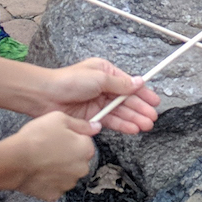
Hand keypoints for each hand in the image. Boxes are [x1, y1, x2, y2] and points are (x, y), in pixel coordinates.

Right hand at [4, 112, 99, 201]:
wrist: (15, 160)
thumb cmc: (36, 139)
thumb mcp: (59, 118)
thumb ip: (81, 124)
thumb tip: (95, 126)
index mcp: (86, 149)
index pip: (86, 142)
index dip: (72, 137)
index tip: (61, 137)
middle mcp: (81, 168)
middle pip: (78, 159)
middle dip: (67, 154)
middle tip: (51, 146)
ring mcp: (68, 183)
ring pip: (67, 173)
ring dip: (59, 167)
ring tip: (43, 158)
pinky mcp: (54, 193)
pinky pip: (55, 185)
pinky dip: (49, 179)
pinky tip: (40, 170)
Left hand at [39, 58, 159, 132]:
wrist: (46, 96)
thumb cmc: (69, 81)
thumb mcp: (99, 78)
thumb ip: (120, 84)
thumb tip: (139, 82)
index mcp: (106, 72)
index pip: (129, 84)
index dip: (143, 93)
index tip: (155, 101)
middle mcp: (104, 87)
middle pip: (126, 100)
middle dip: (140, 109)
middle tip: (152, 118)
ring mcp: (98, 103)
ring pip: (120, 112)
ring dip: (133, 118)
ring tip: (146, 126)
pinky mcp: (92, 116)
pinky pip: (110, 121)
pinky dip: (122, 125)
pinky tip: (132, 129)